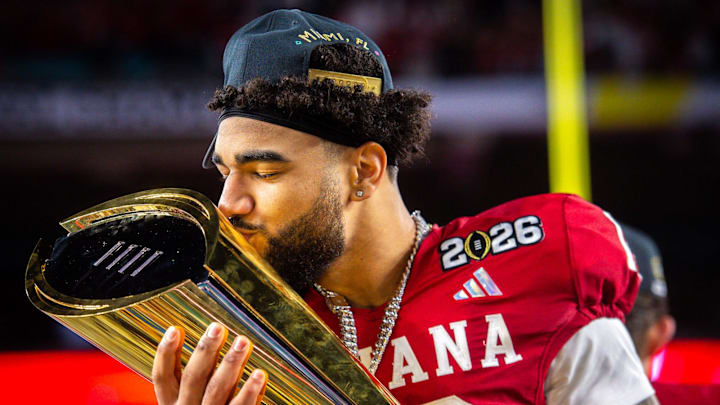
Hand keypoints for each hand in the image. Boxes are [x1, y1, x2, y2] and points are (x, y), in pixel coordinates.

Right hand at [152, 322, 266, 404]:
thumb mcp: (190, 403)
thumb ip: (196, 382)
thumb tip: (206, 343)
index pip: (162, 378)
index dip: (165, 353)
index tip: (174, 328)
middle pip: (193, 379)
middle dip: (205, 351)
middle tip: (218, 328)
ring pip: (217, 390)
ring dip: (231, 364)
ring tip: (243, 341)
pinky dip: (250, 391)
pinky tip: (260, 374)